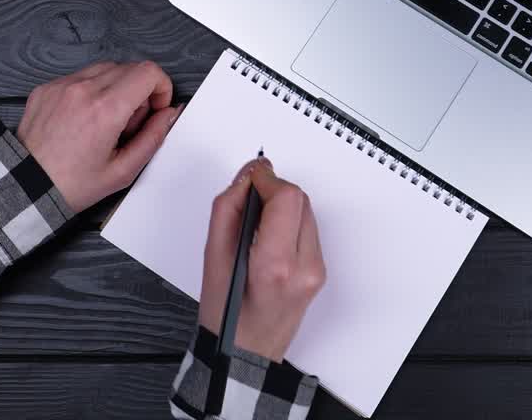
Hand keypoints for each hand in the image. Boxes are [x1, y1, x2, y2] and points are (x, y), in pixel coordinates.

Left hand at [18, 61, 180, 212]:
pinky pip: (81, 76)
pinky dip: (91, 90)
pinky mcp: (47, 87)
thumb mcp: (122, 171)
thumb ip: (153, 137)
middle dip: (140, 91)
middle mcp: (83, 90)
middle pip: (130, 68)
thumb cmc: (71, 184)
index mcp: (106, 110)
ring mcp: (62, 85)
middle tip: (128, 123)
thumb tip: (169, 114)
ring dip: (116, 88)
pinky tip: (84, 118)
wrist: (26, 186)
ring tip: (105, 121)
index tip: (155, 108)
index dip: (161, 88)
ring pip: (106, 68)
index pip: (148, 72)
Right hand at [198, 157, 326, 361]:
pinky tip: (266, 237)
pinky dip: (287, 222)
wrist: (246, 354)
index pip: (286, 198)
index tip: (250, 177)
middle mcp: (305, 267)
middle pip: (299, 200)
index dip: (266, 179)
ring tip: (254, 223)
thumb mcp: (212, 259)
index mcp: (276, 266)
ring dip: (280, 205)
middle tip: (246, 199)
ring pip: (305, 211)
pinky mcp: (319, 270)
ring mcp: (316, 270)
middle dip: (272, 190)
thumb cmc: (226, 317)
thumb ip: (227, 210)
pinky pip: (307, 228)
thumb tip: (245, 179)